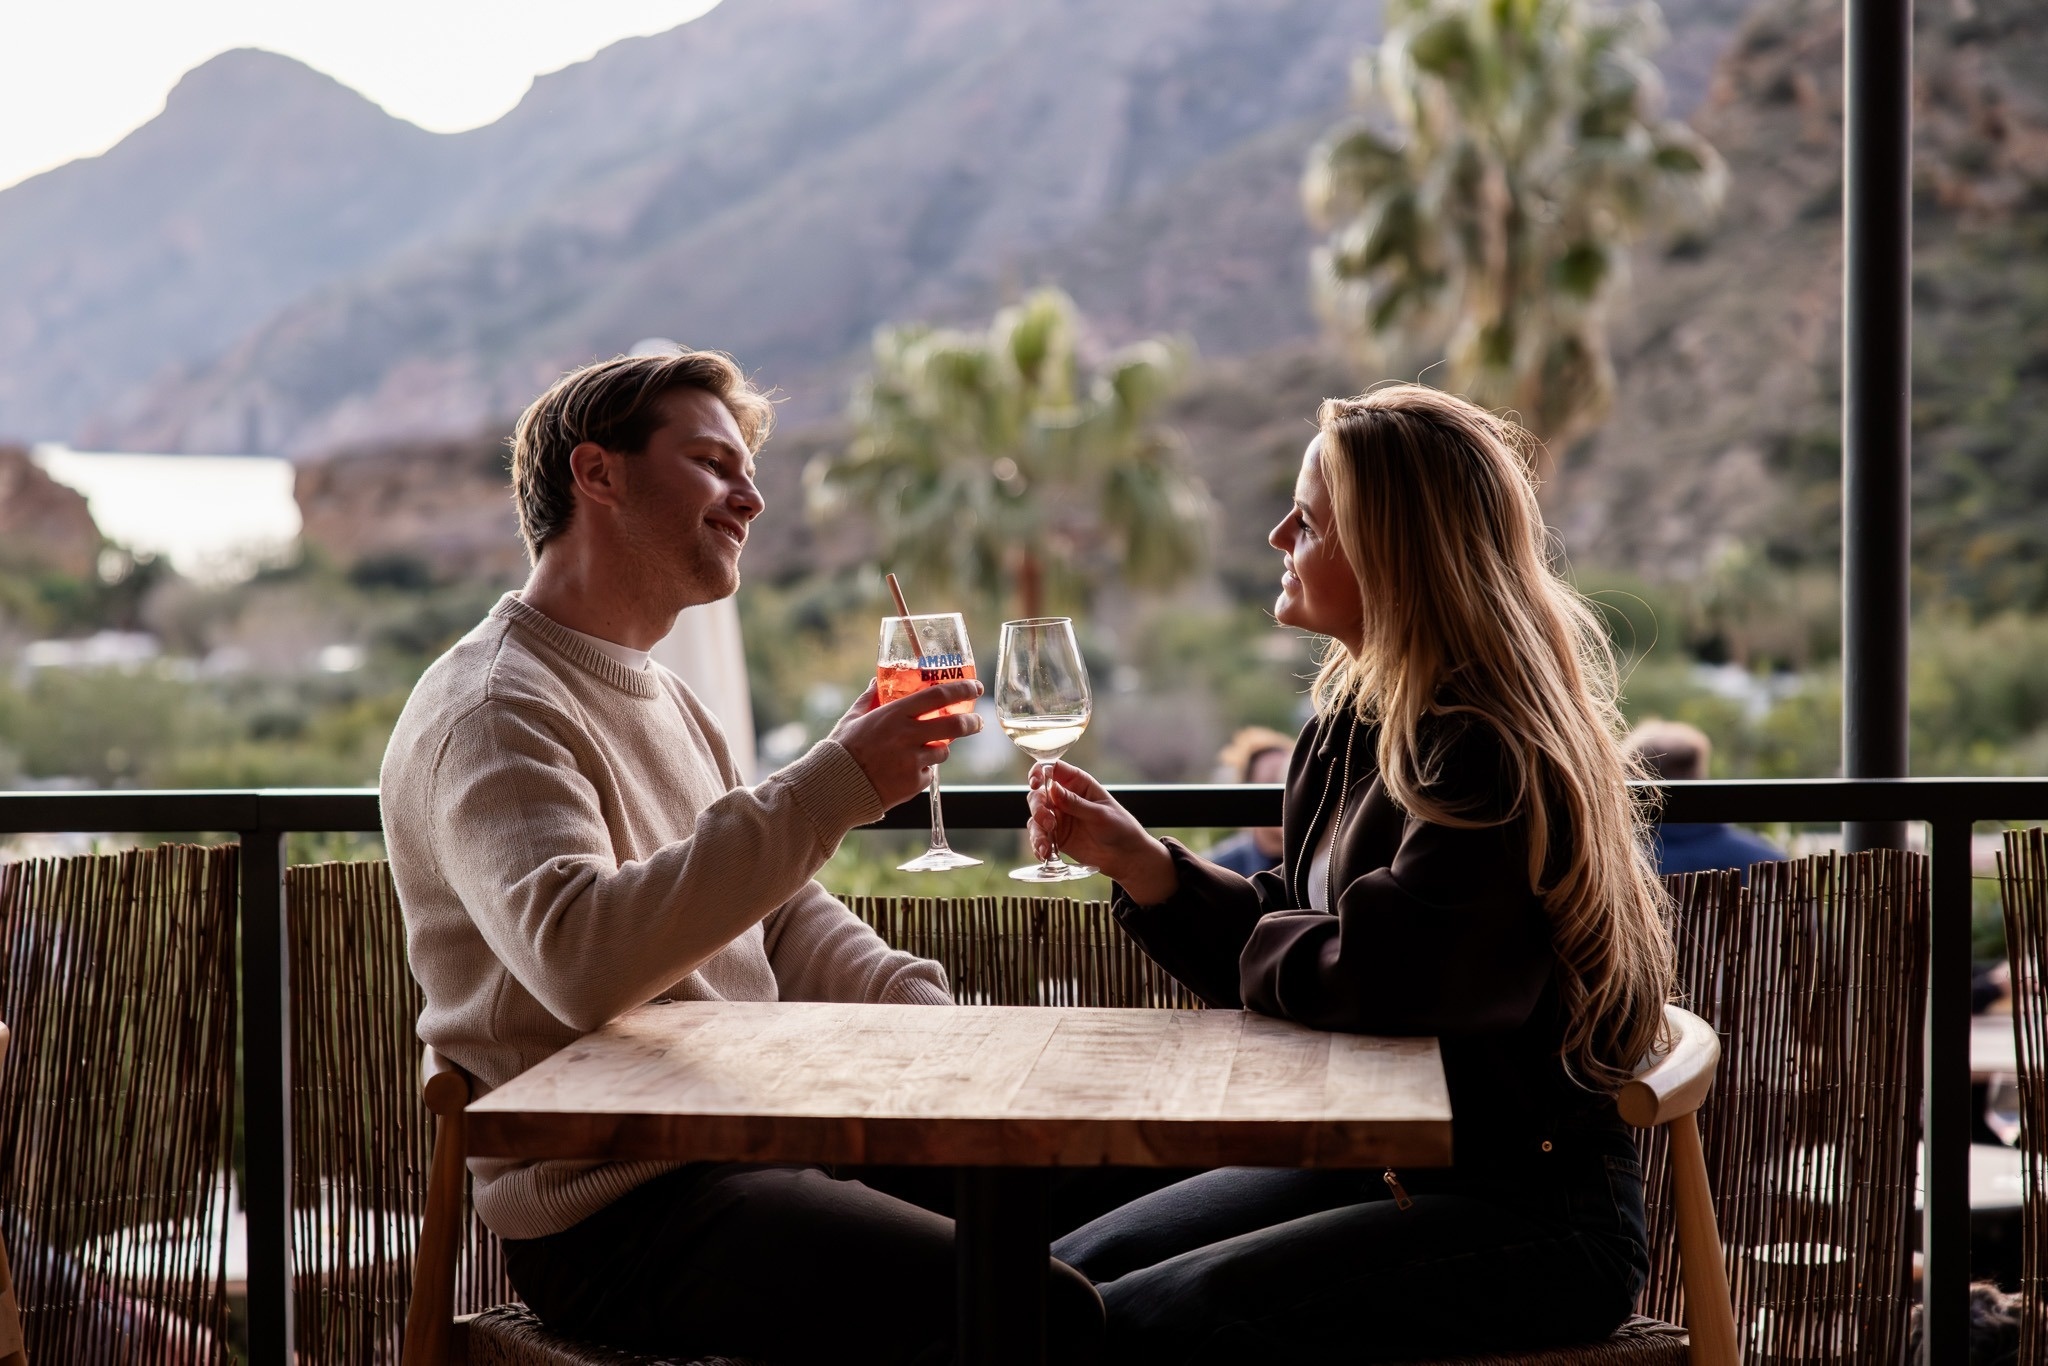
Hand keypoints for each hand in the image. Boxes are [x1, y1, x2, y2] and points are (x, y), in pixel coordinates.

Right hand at [829, 679, 983, 809]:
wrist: (835, 788)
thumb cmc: (842, 750)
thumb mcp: (853, 718)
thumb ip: (869, 698)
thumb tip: (877, 680)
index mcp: (894, 714)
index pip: (938, 696)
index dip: (961, 689)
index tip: (975, 687)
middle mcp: (908, 736)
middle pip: (954, 725)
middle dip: (971, 722)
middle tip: (976, 722)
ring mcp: (913, 761)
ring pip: (943, 752)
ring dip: (938, 750)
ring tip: (919, 752)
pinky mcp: (914, 783)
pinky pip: (928, 774)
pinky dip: (922, 771)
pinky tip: (902, 771)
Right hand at [1027, 761, 1177, 903]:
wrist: (1126, 856)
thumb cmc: (1120, 827)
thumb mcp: (1099, 814)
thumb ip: (1075, 803)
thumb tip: (1052, 788)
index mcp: (1078, 783)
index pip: (1053, 769)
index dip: (1039, 772)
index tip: (1036, 783)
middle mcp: (1064, 798)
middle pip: (1038, 794)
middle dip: (1038, 807)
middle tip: (1048, 822)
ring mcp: (1059, 817)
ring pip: (1035, 816)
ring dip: (1037, 830)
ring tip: (1046, 845)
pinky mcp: (1056, 836)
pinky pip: (1039, 837)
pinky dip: (1038, 844)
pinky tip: (1044, 854)